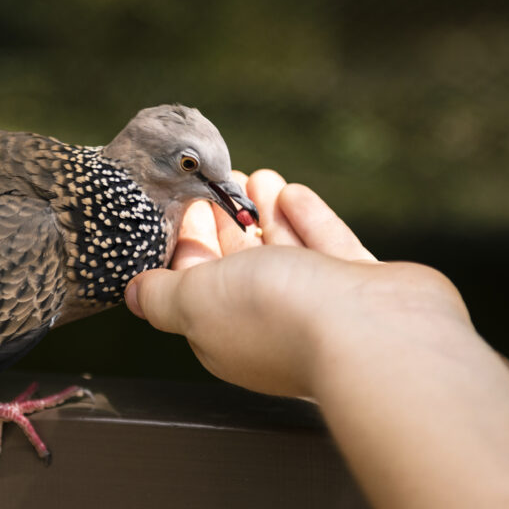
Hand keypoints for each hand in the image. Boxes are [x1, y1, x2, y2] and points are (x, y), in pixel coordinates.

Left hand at [125, 170, 469, 397]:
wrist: (375, 333)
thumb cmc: (280, 317)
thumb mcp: (196, 300)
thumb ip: (163, 295)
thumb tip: (133, 295)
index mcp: (225, 332)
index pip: (196, 284)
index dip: (188, 242)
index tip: (185, 205)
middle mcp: (272, 323)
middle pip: (241, 267)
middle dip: (227, 223)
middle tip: (218, 184)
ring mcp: (321, 307)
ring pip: (286, 252)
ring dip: (265, 212)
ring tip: (255, 175)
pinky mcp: (363, 287)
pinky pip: (328, 246)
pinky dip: (307, 219)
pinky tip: (292, 193)